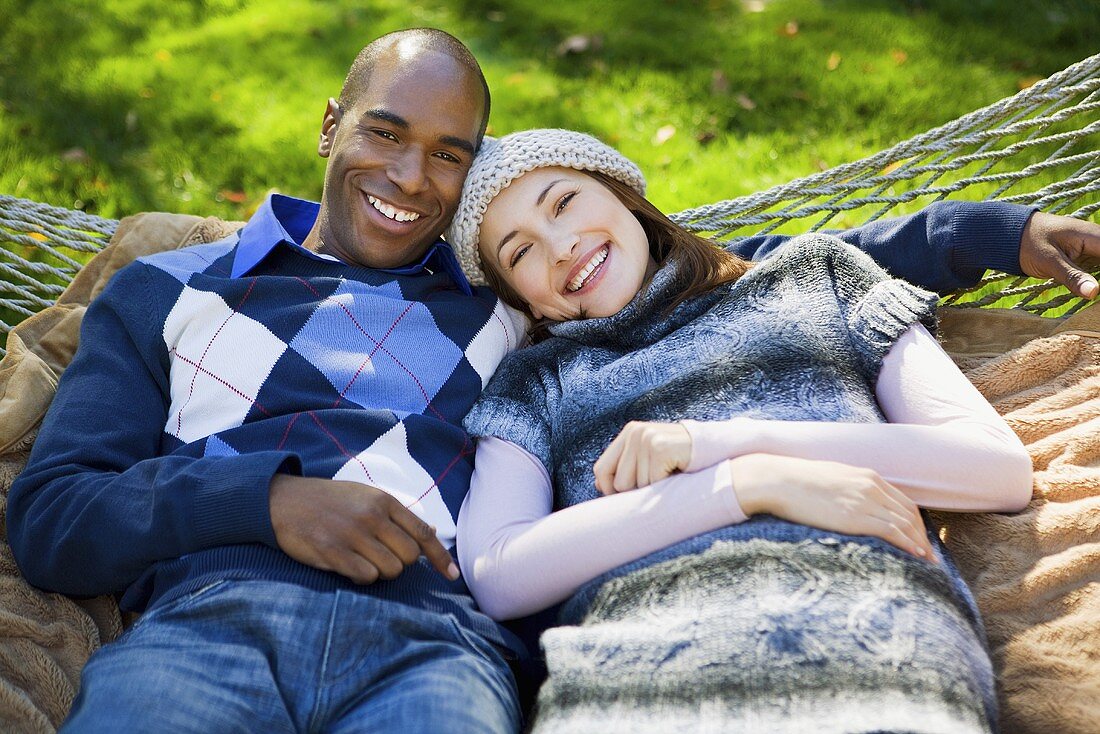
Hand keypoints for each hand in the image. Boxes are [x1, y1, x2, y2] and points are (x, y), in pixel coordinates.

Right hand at [268, 474, 458, 584]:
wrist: (282, 500)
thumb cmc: (329, 501)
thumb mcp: (365, 496)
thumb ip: (396, 515)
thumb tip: (431, 534)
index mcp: (383, 501)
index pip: (423, 533)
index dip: (441, 557)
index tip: (452, 576)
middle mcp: (372, 516)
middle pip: (409, 557)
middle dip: (401, 565)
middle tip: (382, 559)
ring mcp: (352, 534)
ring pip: (390, 570)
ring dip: (381, 573)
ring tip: (362, 561)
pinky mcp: (332, 551)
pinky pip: (366, 576)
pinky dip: (363, 578)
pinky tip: (349, 567)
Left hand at [594, 421, 691, 494]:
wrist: (715, 449)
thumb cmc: (680, 458)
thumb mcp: (649, 459)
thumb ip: (626, 468)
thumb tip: (598, 484)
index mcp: (629, 432)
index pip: (601, 469)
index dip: (609, 489)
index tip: (624, 498)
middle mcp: (635, 432)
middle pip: (618, 482)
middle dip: (636, 492)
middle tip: (657, 483)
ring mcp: (647, 438)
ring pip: (635, 486)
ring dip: (653, 489)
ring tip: (669, 475)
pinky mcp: (660, 448)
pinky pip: (652, 483)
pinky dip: (664, 486)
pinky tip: (676, 473)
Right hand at [729, 454, 937, 561]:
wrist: (779, 480)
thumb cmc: (797, 481)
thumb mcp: (830, 479)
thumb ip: (848, 488)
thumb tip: (849, 505)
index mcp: (867, 476)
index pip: (903, 501)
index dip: (916, 522)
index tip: (920, 538)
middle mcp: (871, 486)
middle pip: (910, 513)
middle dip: (923, 535)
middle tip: (930, 554)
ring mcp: (865, 500)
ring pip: (905, 523)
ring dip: (920, 543)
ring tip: (928, 561)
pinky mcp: (856, 516)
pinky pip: (892, 531)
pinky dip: (908, 543)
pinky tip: (916, 555)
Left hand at [1019, 211, 1099, 298]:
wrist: (1012, 235)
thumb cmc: (1029, 243)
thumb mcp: (1048, 262)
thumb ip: (1072, 277)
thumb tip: (1094, 293)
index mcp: (1092, 235)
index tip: (1099, 289)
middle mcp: (1097, 240)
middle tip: (1093, 292)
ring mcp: (1092, 248)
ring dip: (1097, 278)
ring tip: (1092, 295)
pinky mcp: (1085, 257)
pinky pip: (1099, 268)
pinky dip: (1096, 279)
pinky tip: (1090, 290)